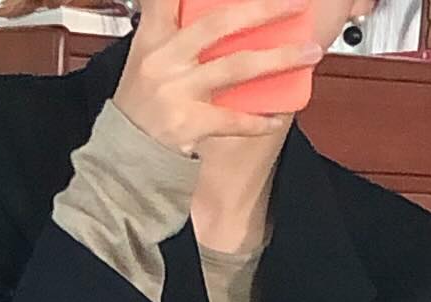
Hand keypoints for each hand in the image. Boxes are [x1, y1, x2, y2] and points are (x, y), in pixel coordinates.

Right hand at [114, 0, 323, 153]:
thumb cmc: (141, 106)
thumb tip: (226, 18)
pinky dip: (258, 120)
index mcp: (154, 36)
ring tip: (308, 52)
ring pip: (236, 67)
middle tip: (296, 3)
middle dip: (263, 10)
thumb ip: (176, 32)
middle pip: (220, 23)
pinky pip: (233, 120)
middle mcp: (165, 58)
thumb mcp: (147, 58)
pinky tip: (277, 117)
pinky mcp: (187, 124)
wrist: (121, 156)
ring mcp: (177, 91)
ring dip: (279, 59)